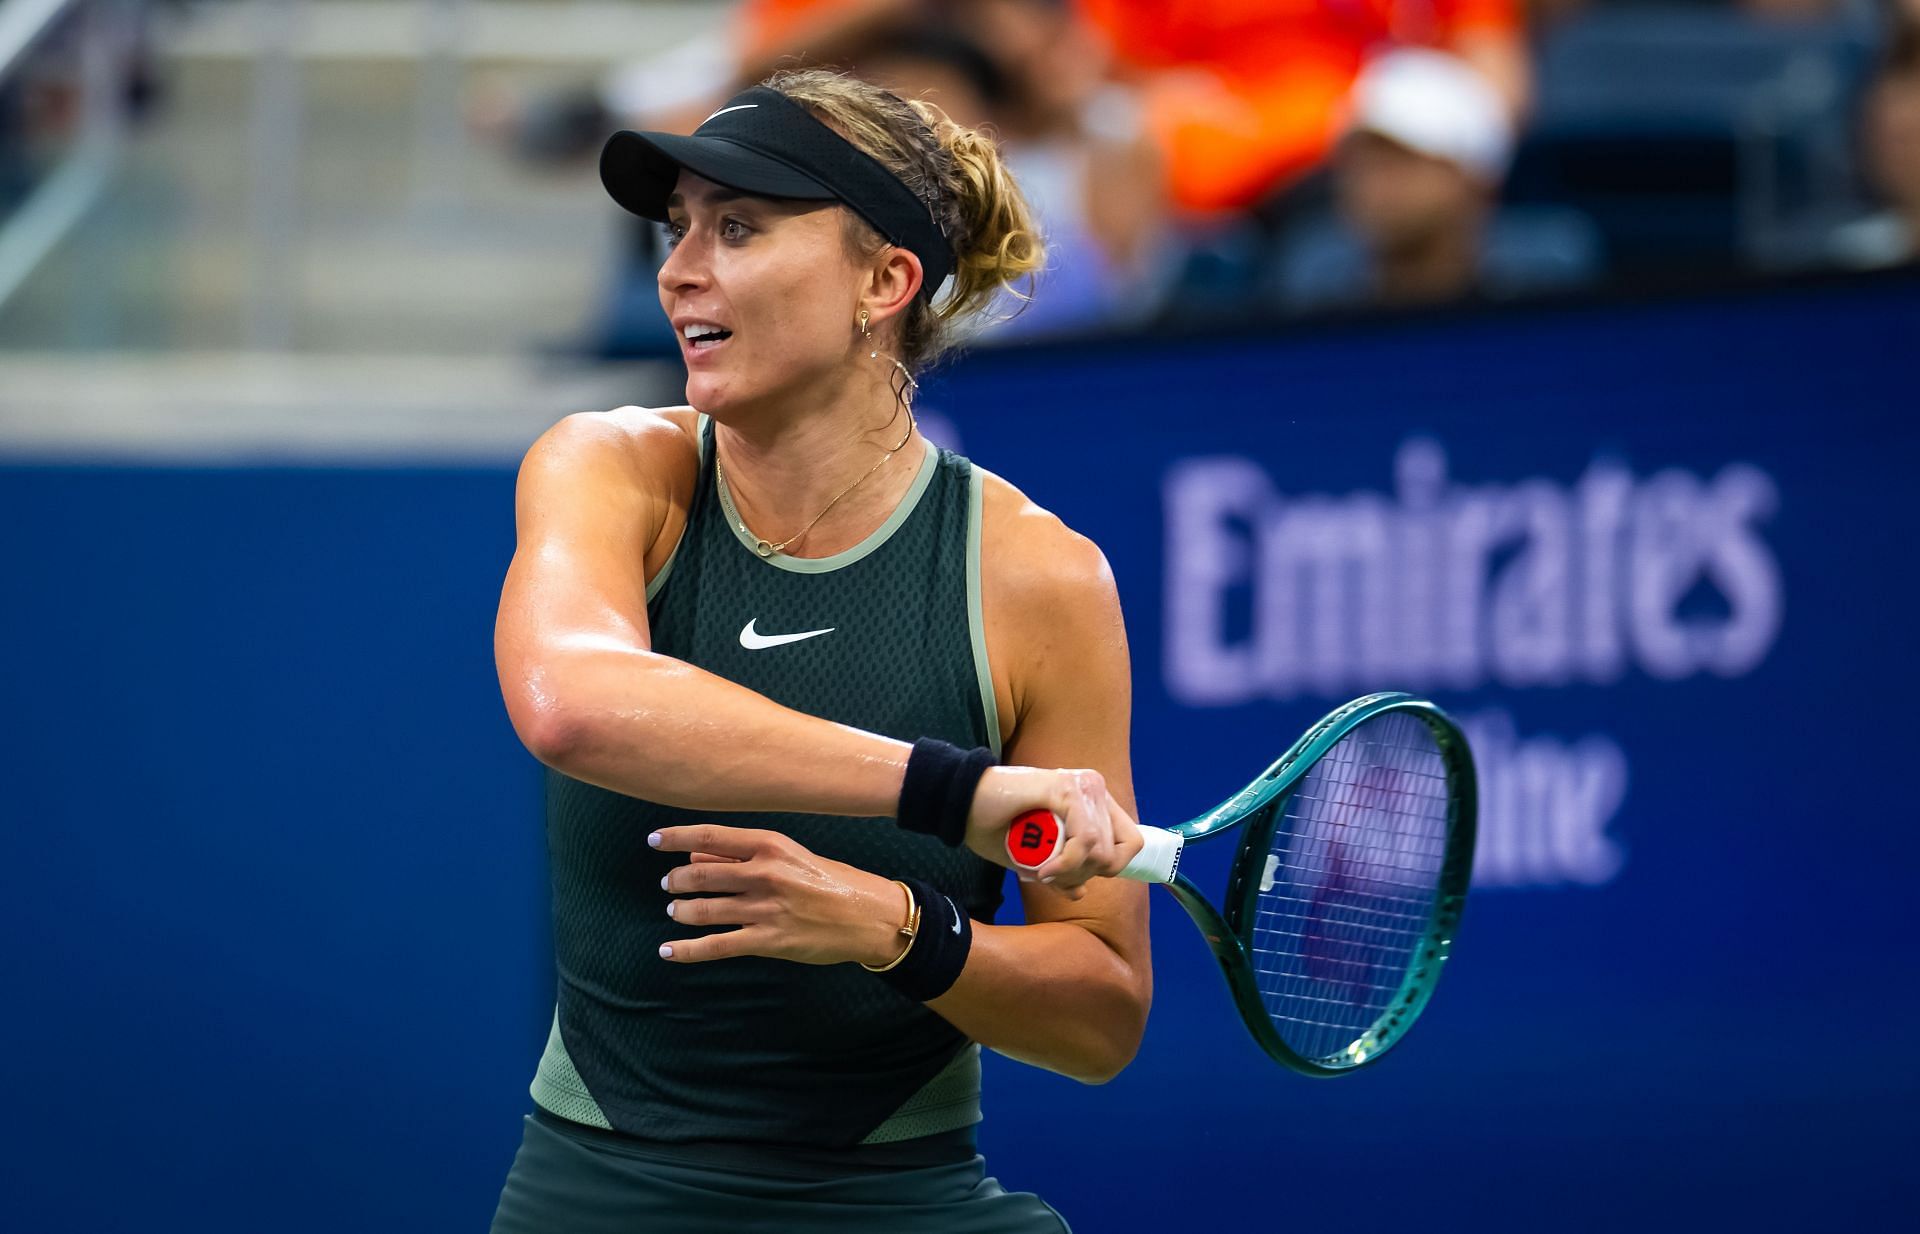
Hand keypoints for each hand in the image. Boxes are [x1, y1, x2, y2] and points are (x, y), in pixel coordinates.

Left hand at [649, 825, 909, 966]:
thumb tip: (698, 857)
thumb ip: (744, 857)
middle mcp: (765, 874)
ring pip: (705, 910)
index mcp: (771, 845)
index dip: (677, 837)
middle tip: (668, 884)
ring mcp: (766, 909)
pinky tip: (668, 951)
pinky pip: (717, 946)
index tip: (653, 840)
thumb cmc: (831, 882)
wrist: (869, 916)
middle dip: (677, 881)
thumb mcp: (791, 857)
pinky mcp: (768, 941)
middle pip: (701, 875)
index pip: (711, 837)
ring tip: (675, 911)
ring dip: (682, 911)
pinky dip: (687, 950)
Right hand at [964, 766, 1142, 898]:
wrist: (960, 801)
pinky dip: (1065, 865)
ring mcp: (1083, 786)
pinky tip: (1042, 870)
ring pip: (1101, 851)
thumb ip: (1061, 871)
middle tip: (1049, 877)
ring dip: (1070, 873)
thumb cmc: (994, 824)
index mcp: (1093, 800)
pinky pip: (1084, 841)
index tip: (1070, 878)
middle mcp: (1094, 788)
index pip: (1129, 842)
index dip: (1106, 869)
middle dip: (1082, 876)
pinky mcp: (1067, 789)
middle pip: (1116, 853)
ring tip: (1041, 871)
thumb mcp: (1033, 857)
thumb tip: (1082, 892)